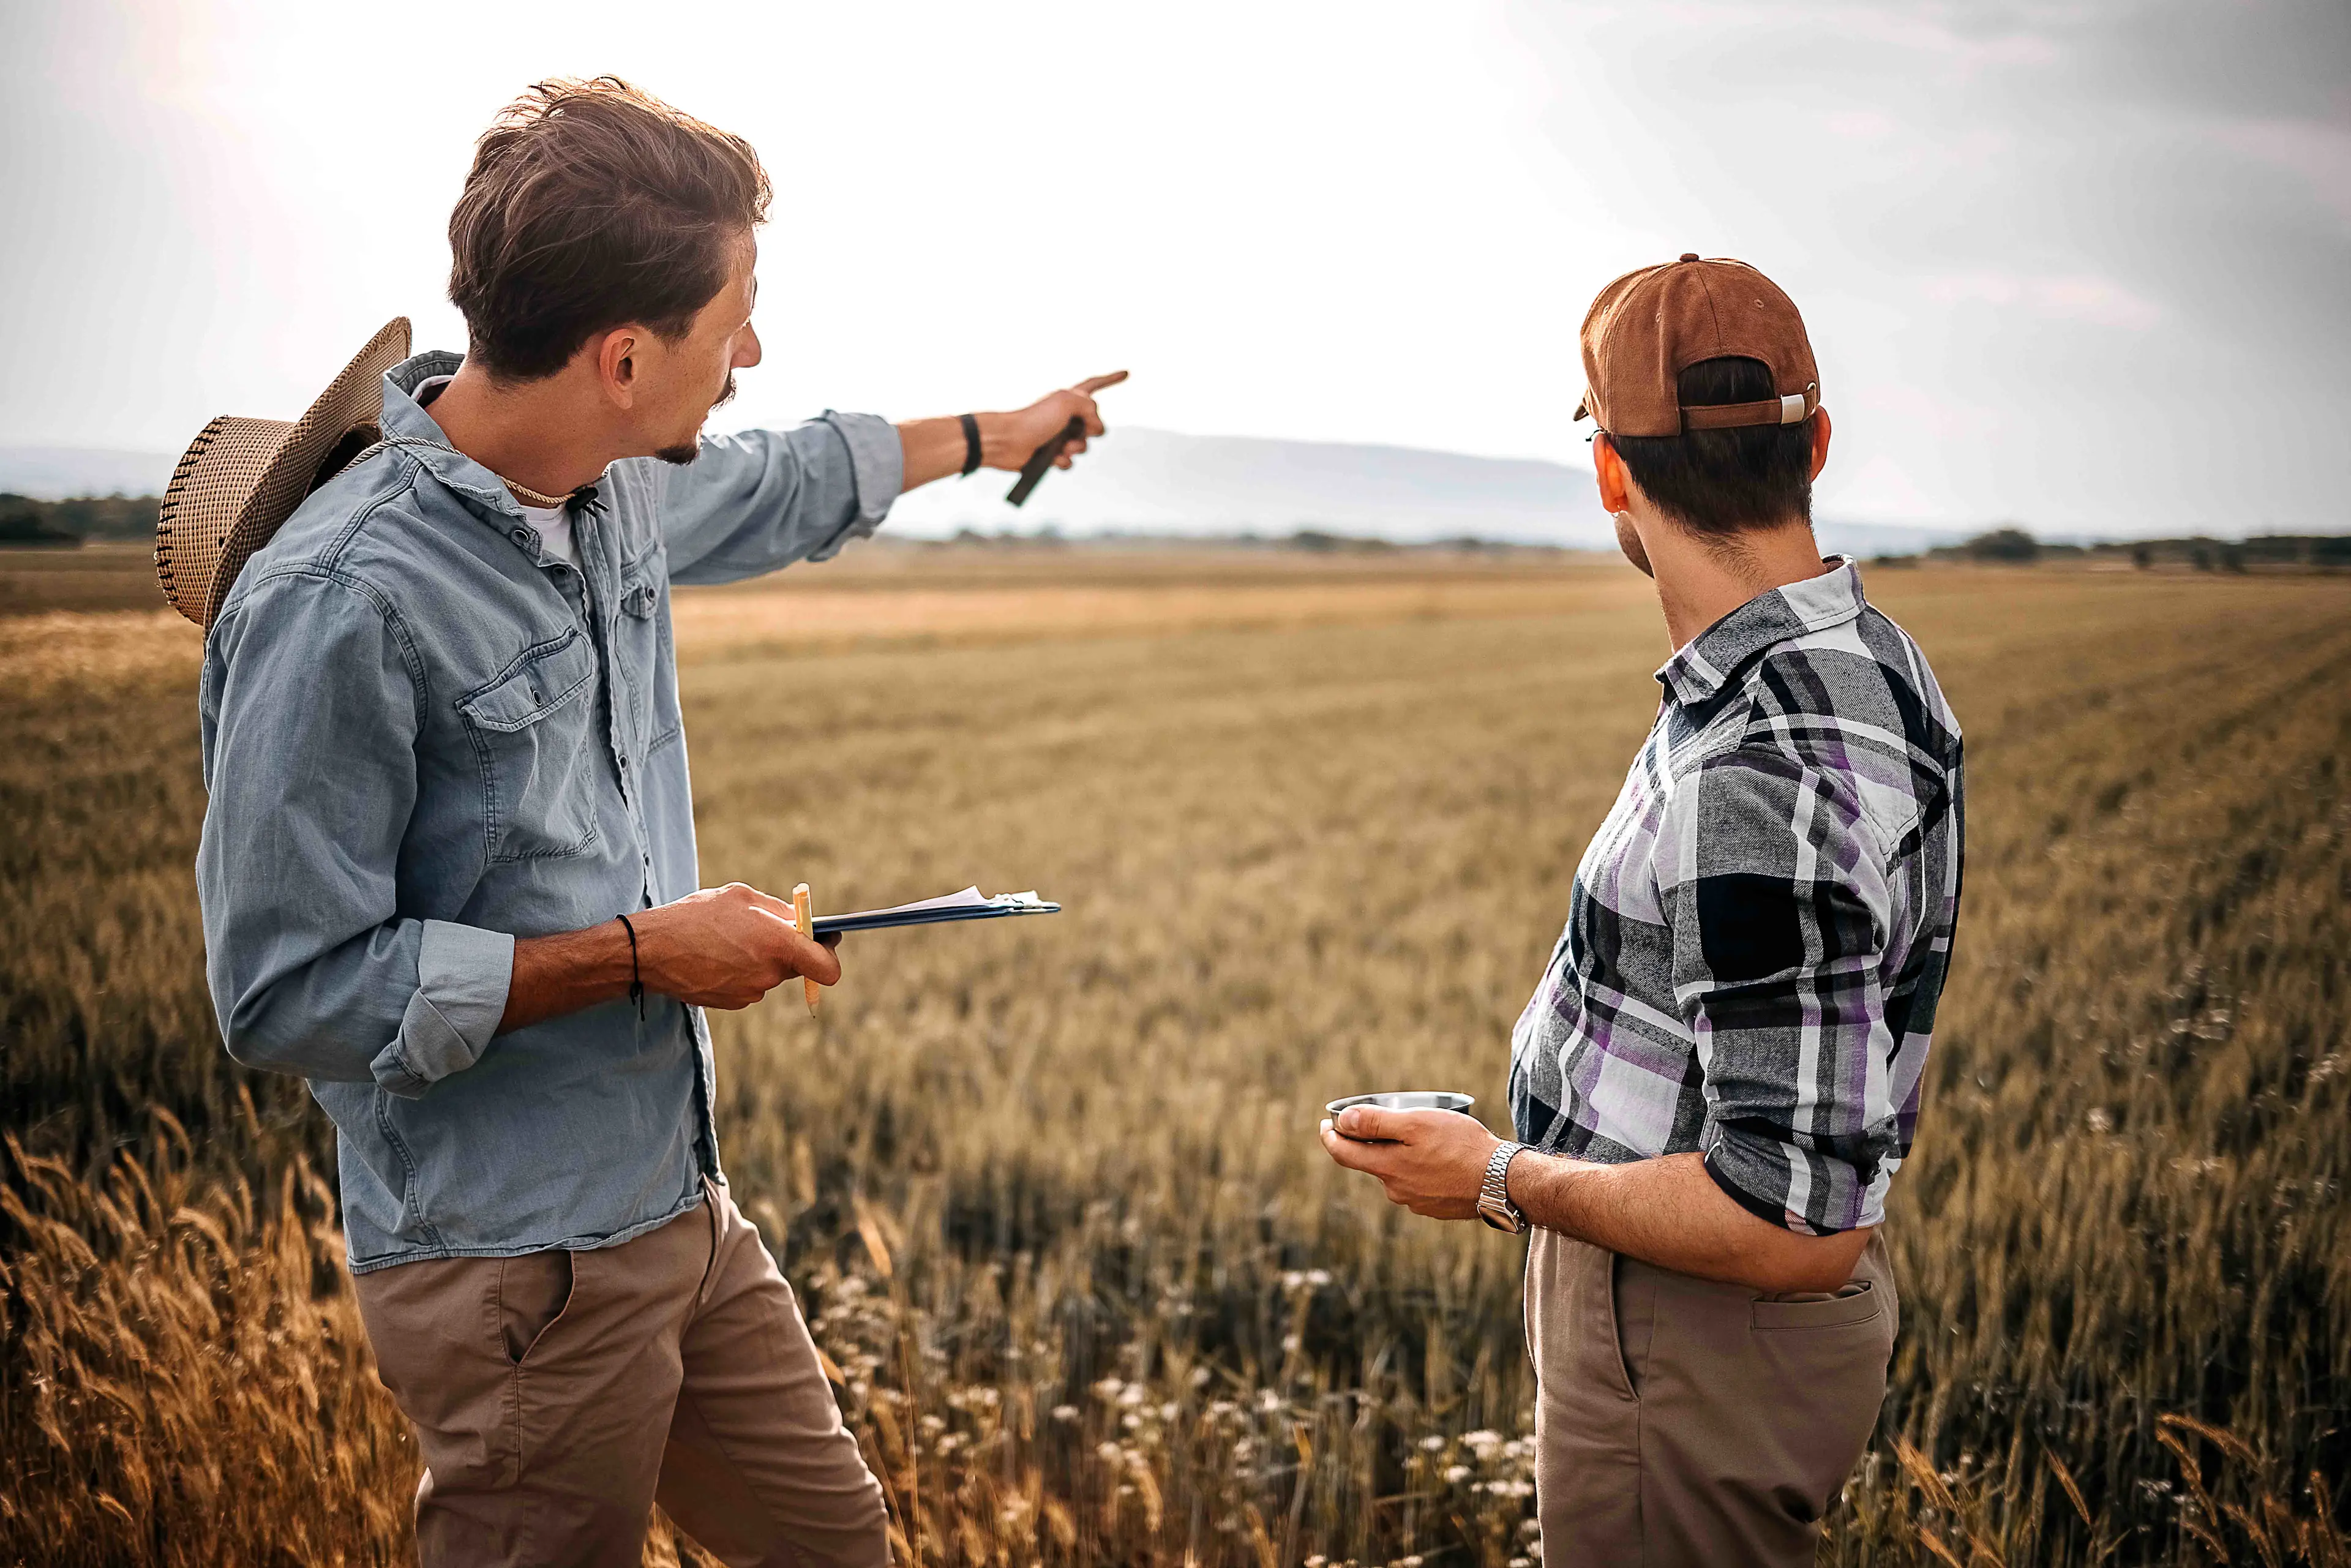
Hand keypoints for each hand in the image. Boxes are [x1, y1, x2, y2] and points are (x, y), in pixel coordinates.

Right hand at [633, 882, 842, 1010]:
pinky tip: (716, 957)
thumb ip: (779, 910)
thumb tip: (800, 920)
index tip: (825, 941)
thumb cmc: (696, 916)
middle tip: (763, 930)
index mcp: (778, 944)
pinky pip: (750, 984)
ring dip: (760, 959)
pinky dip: (741, 972)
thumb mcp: (740, 897)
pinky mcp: (733, 1002)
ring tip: (729, 941)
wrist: (650, 951)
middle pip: (797, 966)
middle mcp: (769, 973)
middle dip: (788, 949)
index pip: (828, 966)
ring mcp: (751, 992)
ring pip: (771, 974)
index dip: (830, 955)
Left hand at [985, 371, 1127, 470]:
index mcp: (1070, 398)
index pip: (1095, 384)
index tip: (1126, 373)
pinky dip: (1063, 461)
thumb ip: (1090, 407)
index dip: (1111, 379)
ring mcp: (1059, 436)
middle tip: (1072, 429)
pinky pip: (1070, 462)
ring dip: (1075, 448)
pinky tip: (1051, 458)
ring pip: (1084, 447)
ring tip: (1059, 446)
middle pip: (1095, 426)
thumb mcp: (1067, 402)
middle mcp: (1066, 415)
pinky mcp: (1051, 454)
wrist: (1008, 441)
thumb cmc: (1034, 419)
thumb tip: (1094, 428)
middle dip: (1089, 431)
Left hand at [1318, 1106, 1498, 1220]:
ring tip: (1426, 1137)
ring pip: (1397, 1172)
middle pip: (1372, 1162)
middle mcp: (1396, 1190)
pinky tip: (1441, 1158)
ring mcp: (1416, 1202)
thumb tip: (1342, 1121)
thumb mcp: (1417, 1124)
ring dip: (1401, 1155)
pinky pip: (1417, 1184)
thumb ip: (1376, 1123)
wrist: (1502, 1181)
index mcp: (1387, 1168)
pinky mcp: (1435, 1208)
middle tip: (1385, 1120)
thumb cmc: (1461, 1146)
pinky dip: (1420, 1168)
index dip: (1330, 1137)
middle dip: (1372, 1142)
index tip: (1326, 1124)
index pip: (1343, 1154)